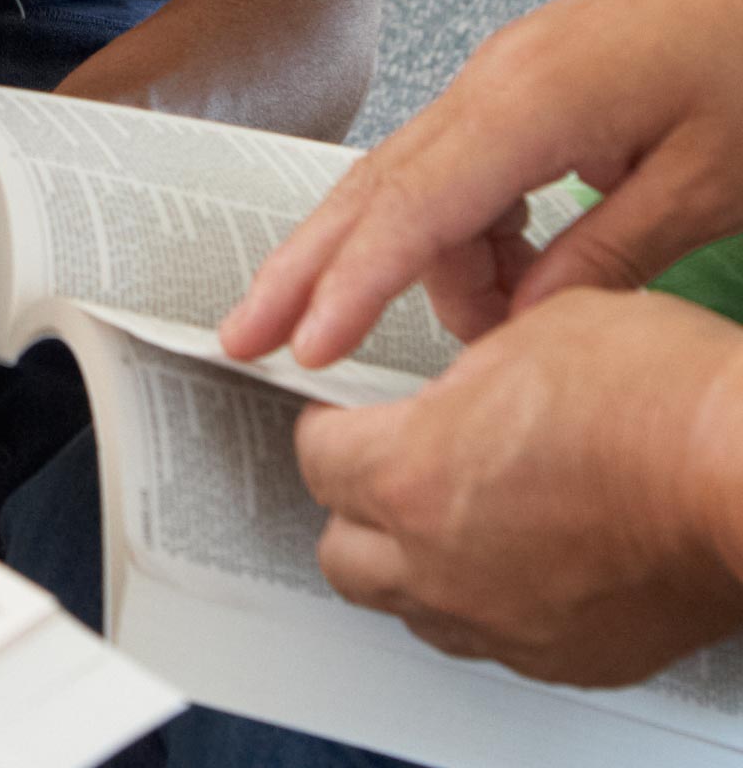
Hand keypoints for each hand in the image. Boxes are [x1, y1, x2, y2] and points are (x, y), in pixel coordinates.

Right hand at [220, 0, 742, 367]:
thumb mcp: (706, 182)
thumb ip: (602, 258)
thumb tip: (521, 322)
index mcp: (533, 100)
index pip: (411, 210)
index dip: (351, 287)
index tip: (308, 346)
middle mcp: (494, 81)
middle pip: (367, 190)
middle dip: (302, 271)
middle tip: (244, 336)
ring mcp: (501, 78)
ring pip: (408, 186)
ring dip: (408, 266)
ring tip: (464, 335)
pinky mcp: (522, 84)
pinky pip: (454, 170)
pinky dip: (456, 234)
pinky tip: (499, 275)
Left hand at [297, 288, 742, 684]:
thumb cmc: (669, 399)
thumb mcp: (538, 330)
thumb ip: (470, 369)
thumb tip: (457, 387)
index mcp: (410, 473)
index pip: (317, 457)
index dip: (330, 427)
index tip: (345, 418)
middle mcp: (439, 561)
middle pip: (342, 551)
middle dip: (353, 509)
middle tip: (383, 476)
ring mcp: (501, 620)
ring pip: (409, 607)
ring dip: (412, 566)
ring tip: (449, 523)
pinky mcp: (565, 656)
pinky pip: (494, 641)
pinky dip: (490, 604)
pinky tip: (521, 564)